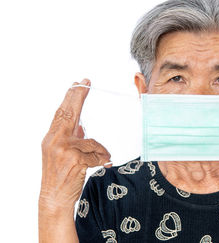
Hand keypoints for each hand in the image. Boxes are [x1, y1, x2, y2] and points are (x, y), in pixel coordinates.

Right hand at [39, 79, 111, 214]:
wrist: (54, 198)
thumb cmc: (61, 176)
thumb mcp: (61, 153)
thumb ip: (71, 139)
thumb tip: (81, 126)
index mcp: (51, 137)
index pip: (62, 113)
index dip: (71, 97)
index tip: (78, 84)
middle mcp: (55, 140)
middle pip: (69, 113)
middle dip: (78, 96)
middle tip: (86, 83)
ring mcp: (64, 149)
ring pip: (91, 141)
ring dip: (100, 151)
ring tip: (102, 159)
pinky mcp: (75, 159)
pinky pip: (97, 154)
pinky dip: (102, 159)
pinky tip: (103, 164)